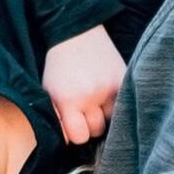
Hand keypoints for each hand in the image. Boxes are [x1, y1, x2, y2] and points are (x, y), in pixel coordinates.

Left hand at [42, 25, 124, 144]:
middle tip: (86, 109)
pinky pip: (125, 104)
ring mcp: (109, 87)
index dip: (77, 132)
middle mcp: (90, 95)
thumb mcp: (49, 92)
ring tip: (98, 99)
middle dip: (91, 124)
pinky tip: (109, 92)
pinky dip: (118, 102)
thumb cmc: (60, 66)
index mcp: (68, 100)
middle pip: (97, 130)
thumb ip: (57, 118)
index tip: (75, 123)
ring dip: (105, 114)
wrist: (76, 33)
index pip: (79, 137)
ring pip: (112, 119)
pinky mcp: (123, 78)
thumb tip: (69, 140)